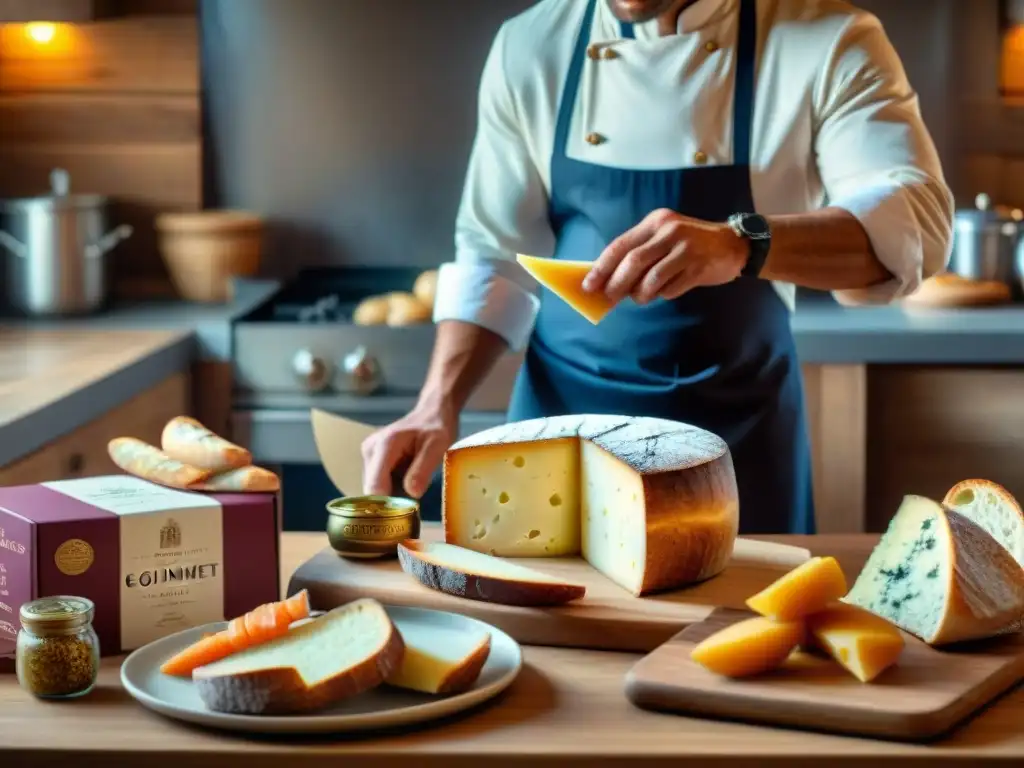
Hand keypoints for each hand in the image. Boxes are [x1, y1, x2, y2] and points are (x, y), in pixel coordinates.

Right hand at [360, 403, 457, 497]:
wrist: (432, 413)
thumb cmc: (437, 427)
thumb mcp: (438, 446)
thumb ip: (423, 468)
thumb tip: (412, 493)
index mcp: (385, 445)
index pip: (374, 486)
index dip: (387, 504)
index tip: (406, 509)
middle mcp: (371, 450)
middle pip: (372, 491)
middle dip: (391, 500)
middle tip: (416, 496)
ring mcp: (370, 455)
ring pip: (375, 489)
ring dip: (393, 494)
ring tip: (414, 484)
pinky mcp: (373, 460)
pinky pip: (379, 483)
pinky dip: (393, 488)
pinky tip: (408, 480)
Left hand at [582, 208, 748, 304]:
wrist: (733, 246)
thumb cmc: (690, 246)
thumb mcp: (663, 239)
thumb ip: (639, 254)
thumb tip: (608, 280)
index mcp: (655, 222)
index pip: (620, 245)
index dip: (601, 267)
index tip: (588, 285)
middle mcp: (669, 231)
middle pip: (633, 261)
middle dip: (616, 283)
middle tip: (609, 298)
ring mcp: (686, 248)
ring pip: (652, 278)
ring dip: (640, 294)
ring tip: (640, 298)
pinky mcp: (699, 266)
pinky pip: (671, 288)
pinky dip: (662, 295)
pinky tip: (665, 292)